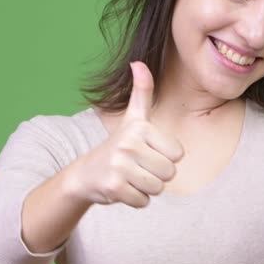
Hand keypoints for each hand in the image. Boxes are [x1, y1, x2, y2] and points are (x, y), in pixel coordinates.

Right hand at [67, 62, 184, 207]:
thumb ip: (141, 91)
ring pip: (158, 188)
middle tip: (138, 168)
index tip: (147, 153)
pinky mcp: (114, 187)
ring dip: (147, 188)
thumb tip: (138, 62)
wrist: (86, 173)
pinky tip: (123, 189)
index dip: (165, 158)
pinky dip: (136, 200)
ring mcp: (120, 166)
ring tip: (131, 177)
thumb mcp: (132, 118)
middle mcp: (128, 144)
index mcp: (140, 127)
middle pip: (169, 173)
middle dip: (157, 175)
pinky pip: (144, 202)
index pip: (178, 155)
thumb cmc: (118, 144)